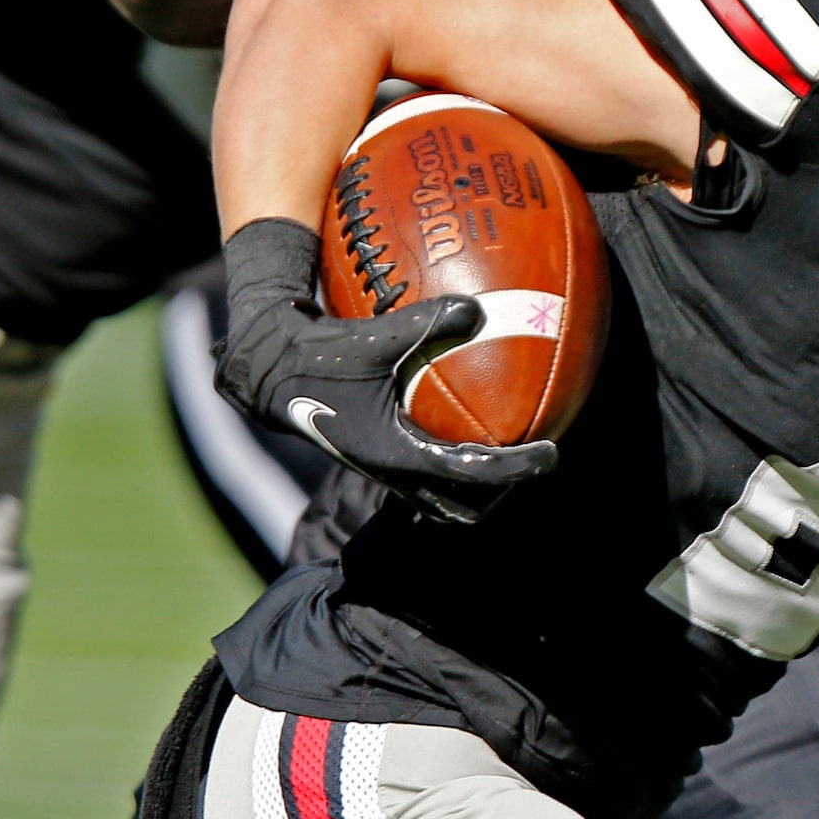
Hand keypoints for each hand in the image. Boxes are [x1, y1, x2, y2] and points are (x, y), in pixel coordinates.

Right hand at [215, 290, 554, 521]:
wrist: (268, 374)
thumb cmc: (319, 356)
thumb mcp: (374, 337)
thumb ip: (427, 322)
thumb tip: (478, 310)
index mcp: (397, 455)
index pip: (472, 475)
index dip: (517, 468)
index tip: (550, 454)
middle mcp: (394, 473)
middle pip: (462, 508)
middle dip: (500, 493)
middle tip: (532, 460)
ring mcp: (386, 471)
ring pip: (443, 501)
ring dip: (477, 487)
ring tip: (508, 451)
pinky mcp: (379, 459)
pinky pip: (428, 476)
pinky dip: (455, 465)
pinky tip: (470, 426)